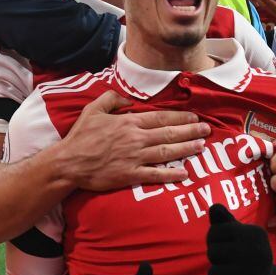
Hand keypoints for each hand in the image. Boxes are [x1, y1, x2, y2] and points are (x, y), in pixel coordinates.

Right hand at [57, 91, 209, 190]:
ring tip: (201, 146)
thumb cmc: (81, 136)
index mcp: (129, 123)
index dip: (180, 117)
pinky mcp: (131, 175)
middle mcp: (136, 139)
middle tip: (206, 130)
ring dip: (186, 149)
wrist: (69, 163)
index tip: (194, 117)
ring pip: (167, 152)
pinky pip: (155, 174)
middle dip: (191, 131)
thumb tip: (128, 100)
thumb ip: (111, 99)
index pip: (161, 118)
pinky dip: (171, 174)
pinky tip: (185, 173)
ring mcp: (135, 158)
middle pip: (169, 133)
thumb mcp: (93, 109)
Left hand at [206, 205, 275, 274]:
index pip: (215, 232)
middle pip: (212, 253)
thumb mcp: (240, 236)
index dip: (214, 240)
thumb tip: (213, 207)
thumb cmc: (248, 256)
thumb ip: (225, 222)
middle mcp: (258, 254)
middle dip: (216, 260)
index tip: (226, 245)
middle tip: (230, 263)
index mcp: (255, 234)